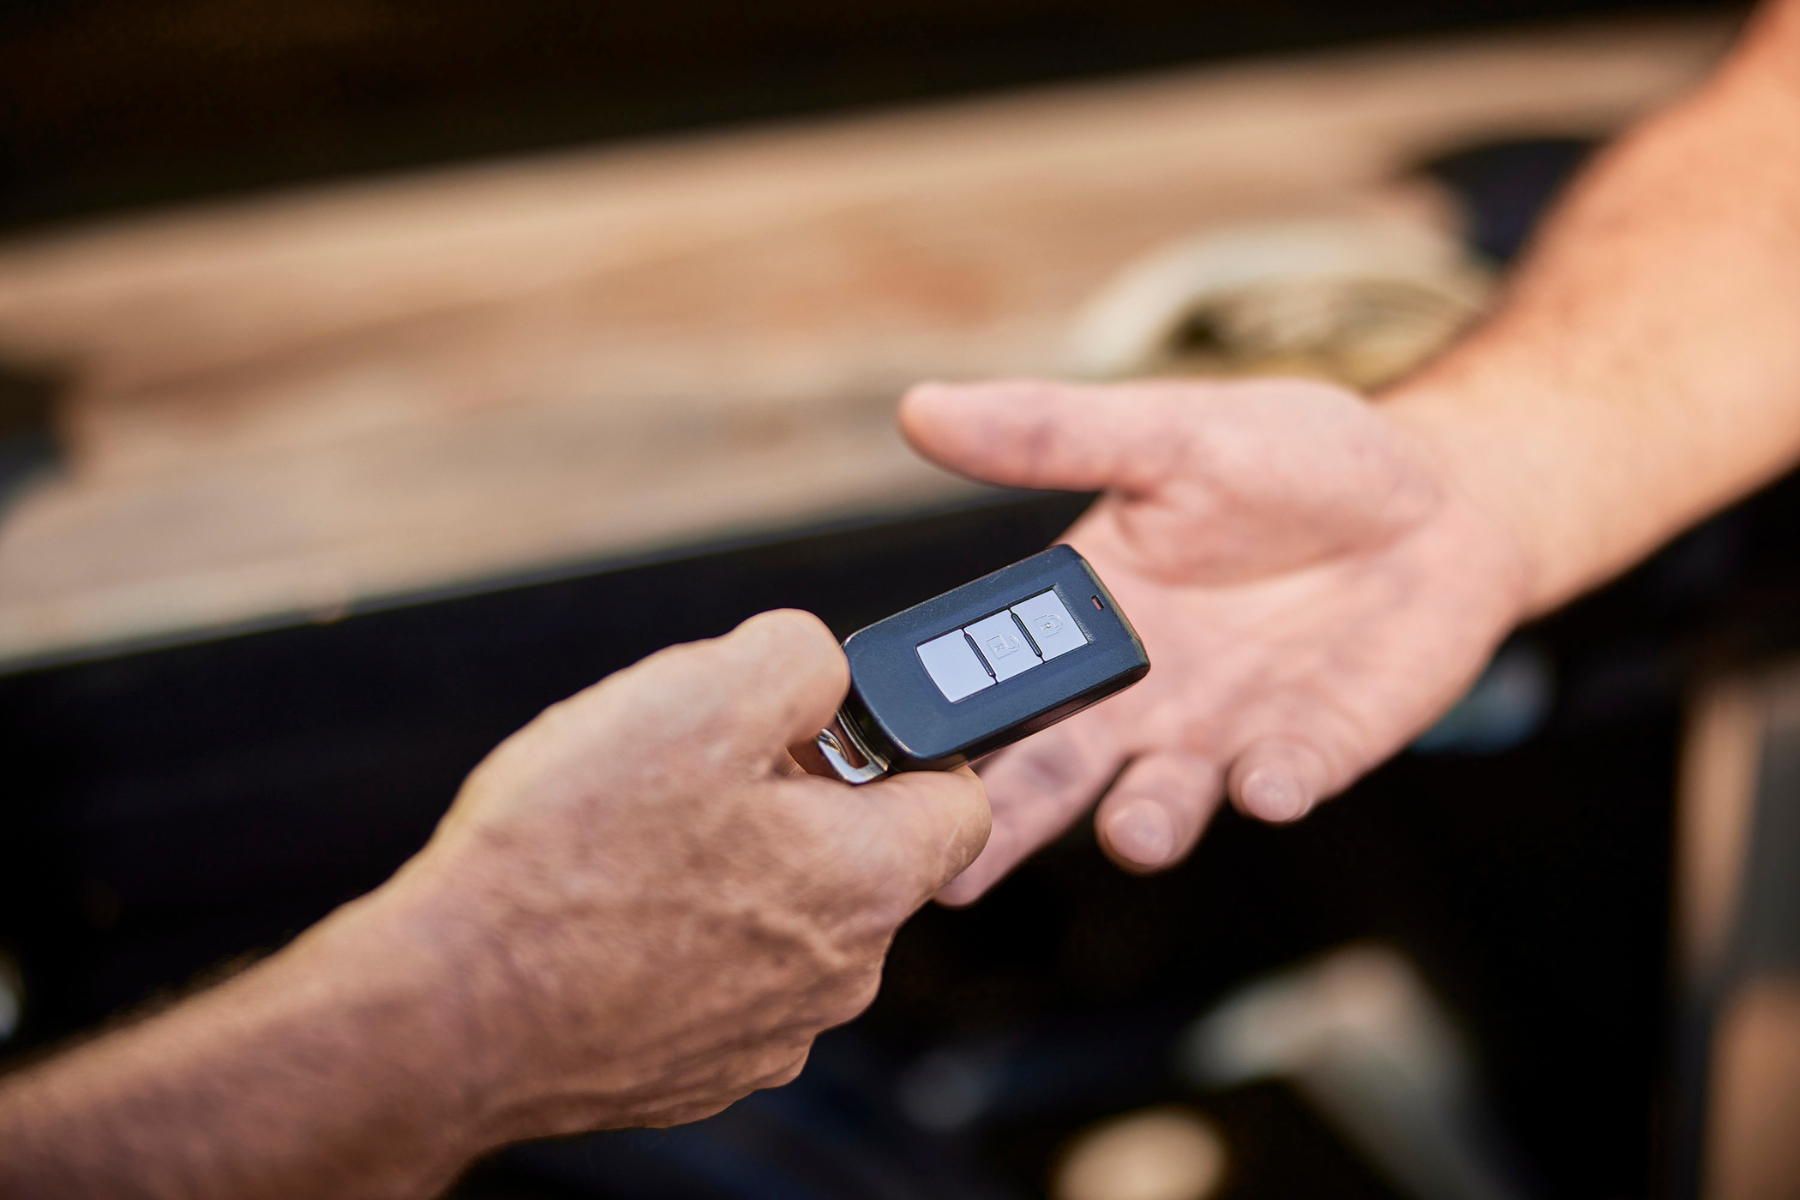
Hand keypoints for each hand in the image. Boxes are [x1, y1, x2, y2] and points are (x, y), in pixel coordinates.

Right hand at [361, 609, 990, 1137]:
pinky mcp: (697, 1074)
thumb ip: (799, 661)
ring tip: (635, 841)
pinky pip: (720, 980)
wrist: (449, 1016)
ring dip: (734, 871)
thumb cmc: (571, 858)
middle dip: (797, 802)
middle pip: (860, 857)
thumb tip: (826, 670)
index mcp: (867, 878)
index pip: (960, 801)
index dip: (906, 746)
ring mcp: (769, 1035)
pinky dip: (682, 939)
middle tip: (703, 771)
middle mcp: (840, 975)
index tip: (834, 727)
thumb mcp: (698, 695)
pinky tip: (607, 911)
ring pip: (785, 920)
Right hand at [900, 378, 1527, 902]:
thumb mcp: (1168, 434)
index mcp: (1083, 618)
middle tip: (956, 876)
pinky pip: (1283, 783)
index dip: (947, 719)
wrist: (1440, 494)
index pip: (995, 680)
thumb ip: (1050, 435)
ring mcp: (1223, 732)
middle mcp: (1138, 695)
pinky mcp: (1313, 752)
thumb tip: (917, 406)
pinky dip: (1272, 790)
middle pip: (1055, 773)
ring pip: (1162, 800)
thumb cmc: (1291, 458)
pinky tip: (1267, 784)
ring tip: (1133, 832)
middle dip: (1011, 825)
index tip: (896, 752)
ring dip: (1145, 823)